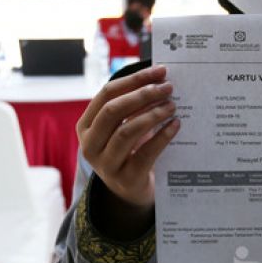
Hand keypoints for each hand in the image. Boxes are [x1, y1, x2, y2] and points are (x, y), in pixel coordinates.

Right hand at [76, 65, 179, 213]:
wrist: (131, 191)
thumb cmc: (130, 150)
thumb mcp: (123, 126)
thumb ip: (133, 105)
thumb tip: (160, 77)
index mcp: (86, 125)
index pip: (107, 93)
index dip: (134, 80)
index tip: (159, 71)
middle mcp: (90, 145)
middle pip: (113, 110)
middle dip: (143, 95)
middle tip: (168, 88)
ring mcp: (105, 164)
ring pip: (126, 131)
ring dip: (152, 115)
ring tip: (172, 106)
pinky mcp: (125, 179)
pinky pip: (144, 153)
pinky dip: (162, 136)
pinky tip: (175, 125)